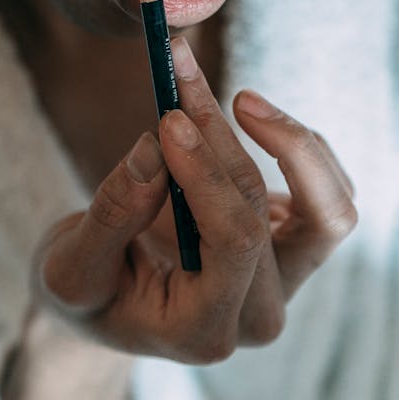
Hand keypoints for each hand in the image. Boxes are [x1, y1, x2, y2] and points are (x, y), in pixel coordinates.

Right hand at [34, 36, 356, 361]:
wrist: (109, 301)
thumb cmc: (87, 288)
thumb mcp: (70, 266)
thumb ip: (112, 215)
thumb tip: (155, 149)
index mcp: (204, 329)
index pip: (235, 244)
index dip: (207, 173)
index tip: (169, 118)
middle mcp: (257, 315)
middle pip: (264, 213)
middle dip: (220, 134)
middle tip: (180, 70)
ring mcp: (282, 283)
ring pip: (329, 209)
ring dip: (288, 141)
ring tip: (239, 99)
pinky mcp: (294, 251)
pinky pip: (328, 196)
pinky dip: (299, 150)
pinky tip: (251, 119)